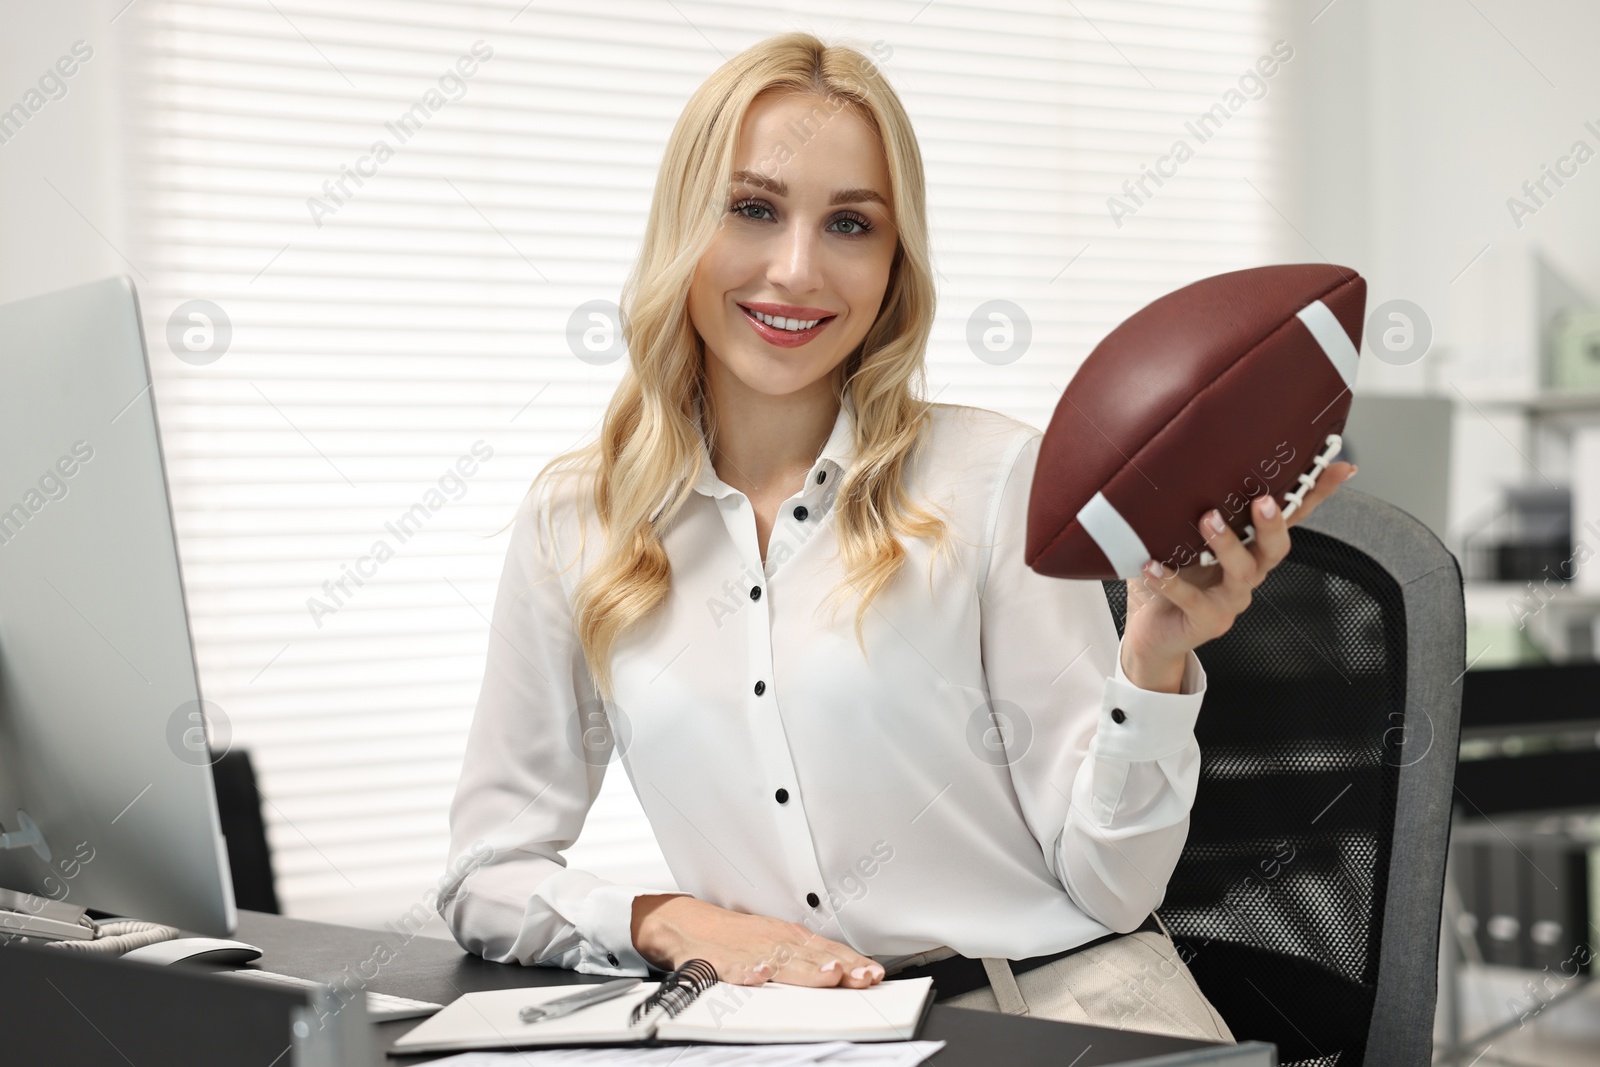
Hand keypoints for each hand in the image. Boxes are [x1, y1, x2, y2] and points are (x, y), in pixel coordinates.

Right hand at [631, 894, 886, 988]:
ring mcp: (747, 949)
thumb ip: (808, 958)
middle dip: (839, 967)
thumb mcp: (776, 942)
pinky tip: (759, 974)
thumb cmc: (734, 936)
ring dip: (805, 968)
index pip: (827, 951)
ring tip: (826, 974)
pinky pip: (733, 967)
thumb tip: (847, 971)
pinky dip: (747, 970)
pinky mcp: (718, 959)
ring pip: (780, 961)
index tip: (874, 974)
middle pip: (811, 956)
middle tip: (862, 977)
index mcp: (788, 938)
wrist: (684, 923)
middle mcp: (773, 941)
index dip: (852, 963)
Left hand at [1120, 462, 1357, 689]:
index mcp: (1251, 547)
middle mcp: (1249, 572)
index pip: (1291, 518)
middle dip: (1273, 524)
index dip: (1316, 495)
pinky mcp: (1207, 620)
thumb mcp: (1187, 535)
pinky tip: (1152, 566)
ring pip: (1242, 572)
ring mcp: (1231, 598)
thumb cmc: (1174, 574)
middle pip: (1276, 548)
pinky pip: (1192, 599)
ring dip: (1226, 544)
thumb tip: (1192, 458)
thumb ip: (1197, 504)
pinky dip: (1171, 581)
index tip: (1340, 467)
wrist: (1154, 630)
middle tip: (1263, 501)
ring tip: (1206, 520)